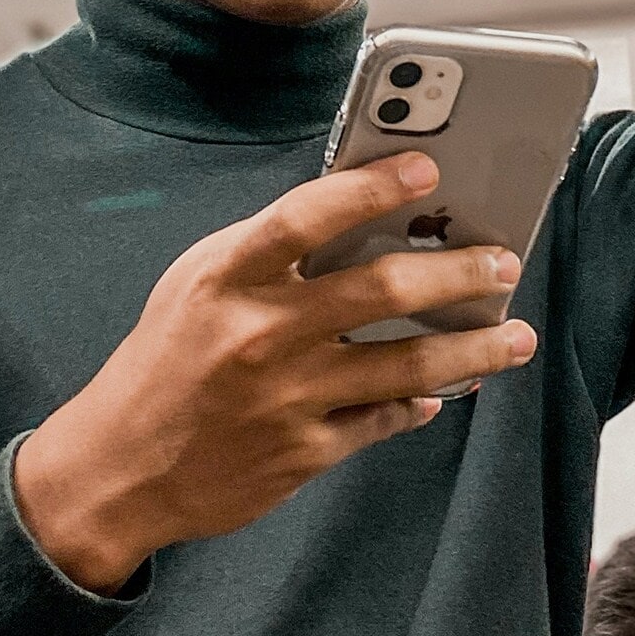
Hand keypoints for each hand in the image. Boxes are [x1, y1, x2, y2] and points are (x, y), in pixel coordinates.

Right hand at [14, 153, 537, 592]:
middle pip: (381, 289)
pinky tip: (445, 390)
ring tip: (514, 335)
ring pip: (405, 363)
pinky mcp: (306, 452)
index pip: (310, 214)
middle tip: (501, 260)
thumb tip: (362, 215)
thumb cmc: (166, 359)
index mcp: (228, 276)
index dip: (373, 185)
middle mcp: (262, 333)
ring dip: (472, 347)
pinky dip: (421, 401)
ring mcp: (288, 398)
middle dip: (457, 271)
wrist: (120, 467)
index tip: (427, 168)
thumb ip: (269, 250)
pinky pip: (385, 418)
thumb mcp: (198, 283)